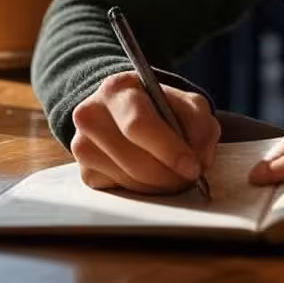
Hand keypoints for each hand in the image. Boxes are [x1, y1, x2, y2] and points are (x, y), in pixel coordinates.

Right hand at [71, 71, 220, 193]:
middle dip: (169, 176)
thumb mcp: (184, 102)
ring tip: (175, 175)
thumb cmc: (158, 106)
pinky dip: (143, 190)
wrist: (123, 110)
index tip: (193, 168)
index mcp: (117, 90)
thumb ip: (199, 124)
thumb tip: (200, 160)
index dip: (169, 150)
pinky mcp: (85, 172)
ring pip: (129, 181)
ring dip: (159, 185)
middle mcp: (91, 115)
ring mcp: (83, 146)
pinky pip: (120, 192)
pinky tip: (151, 175)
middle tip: (189, 178)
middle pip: (134, 160)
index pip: (139, 125)